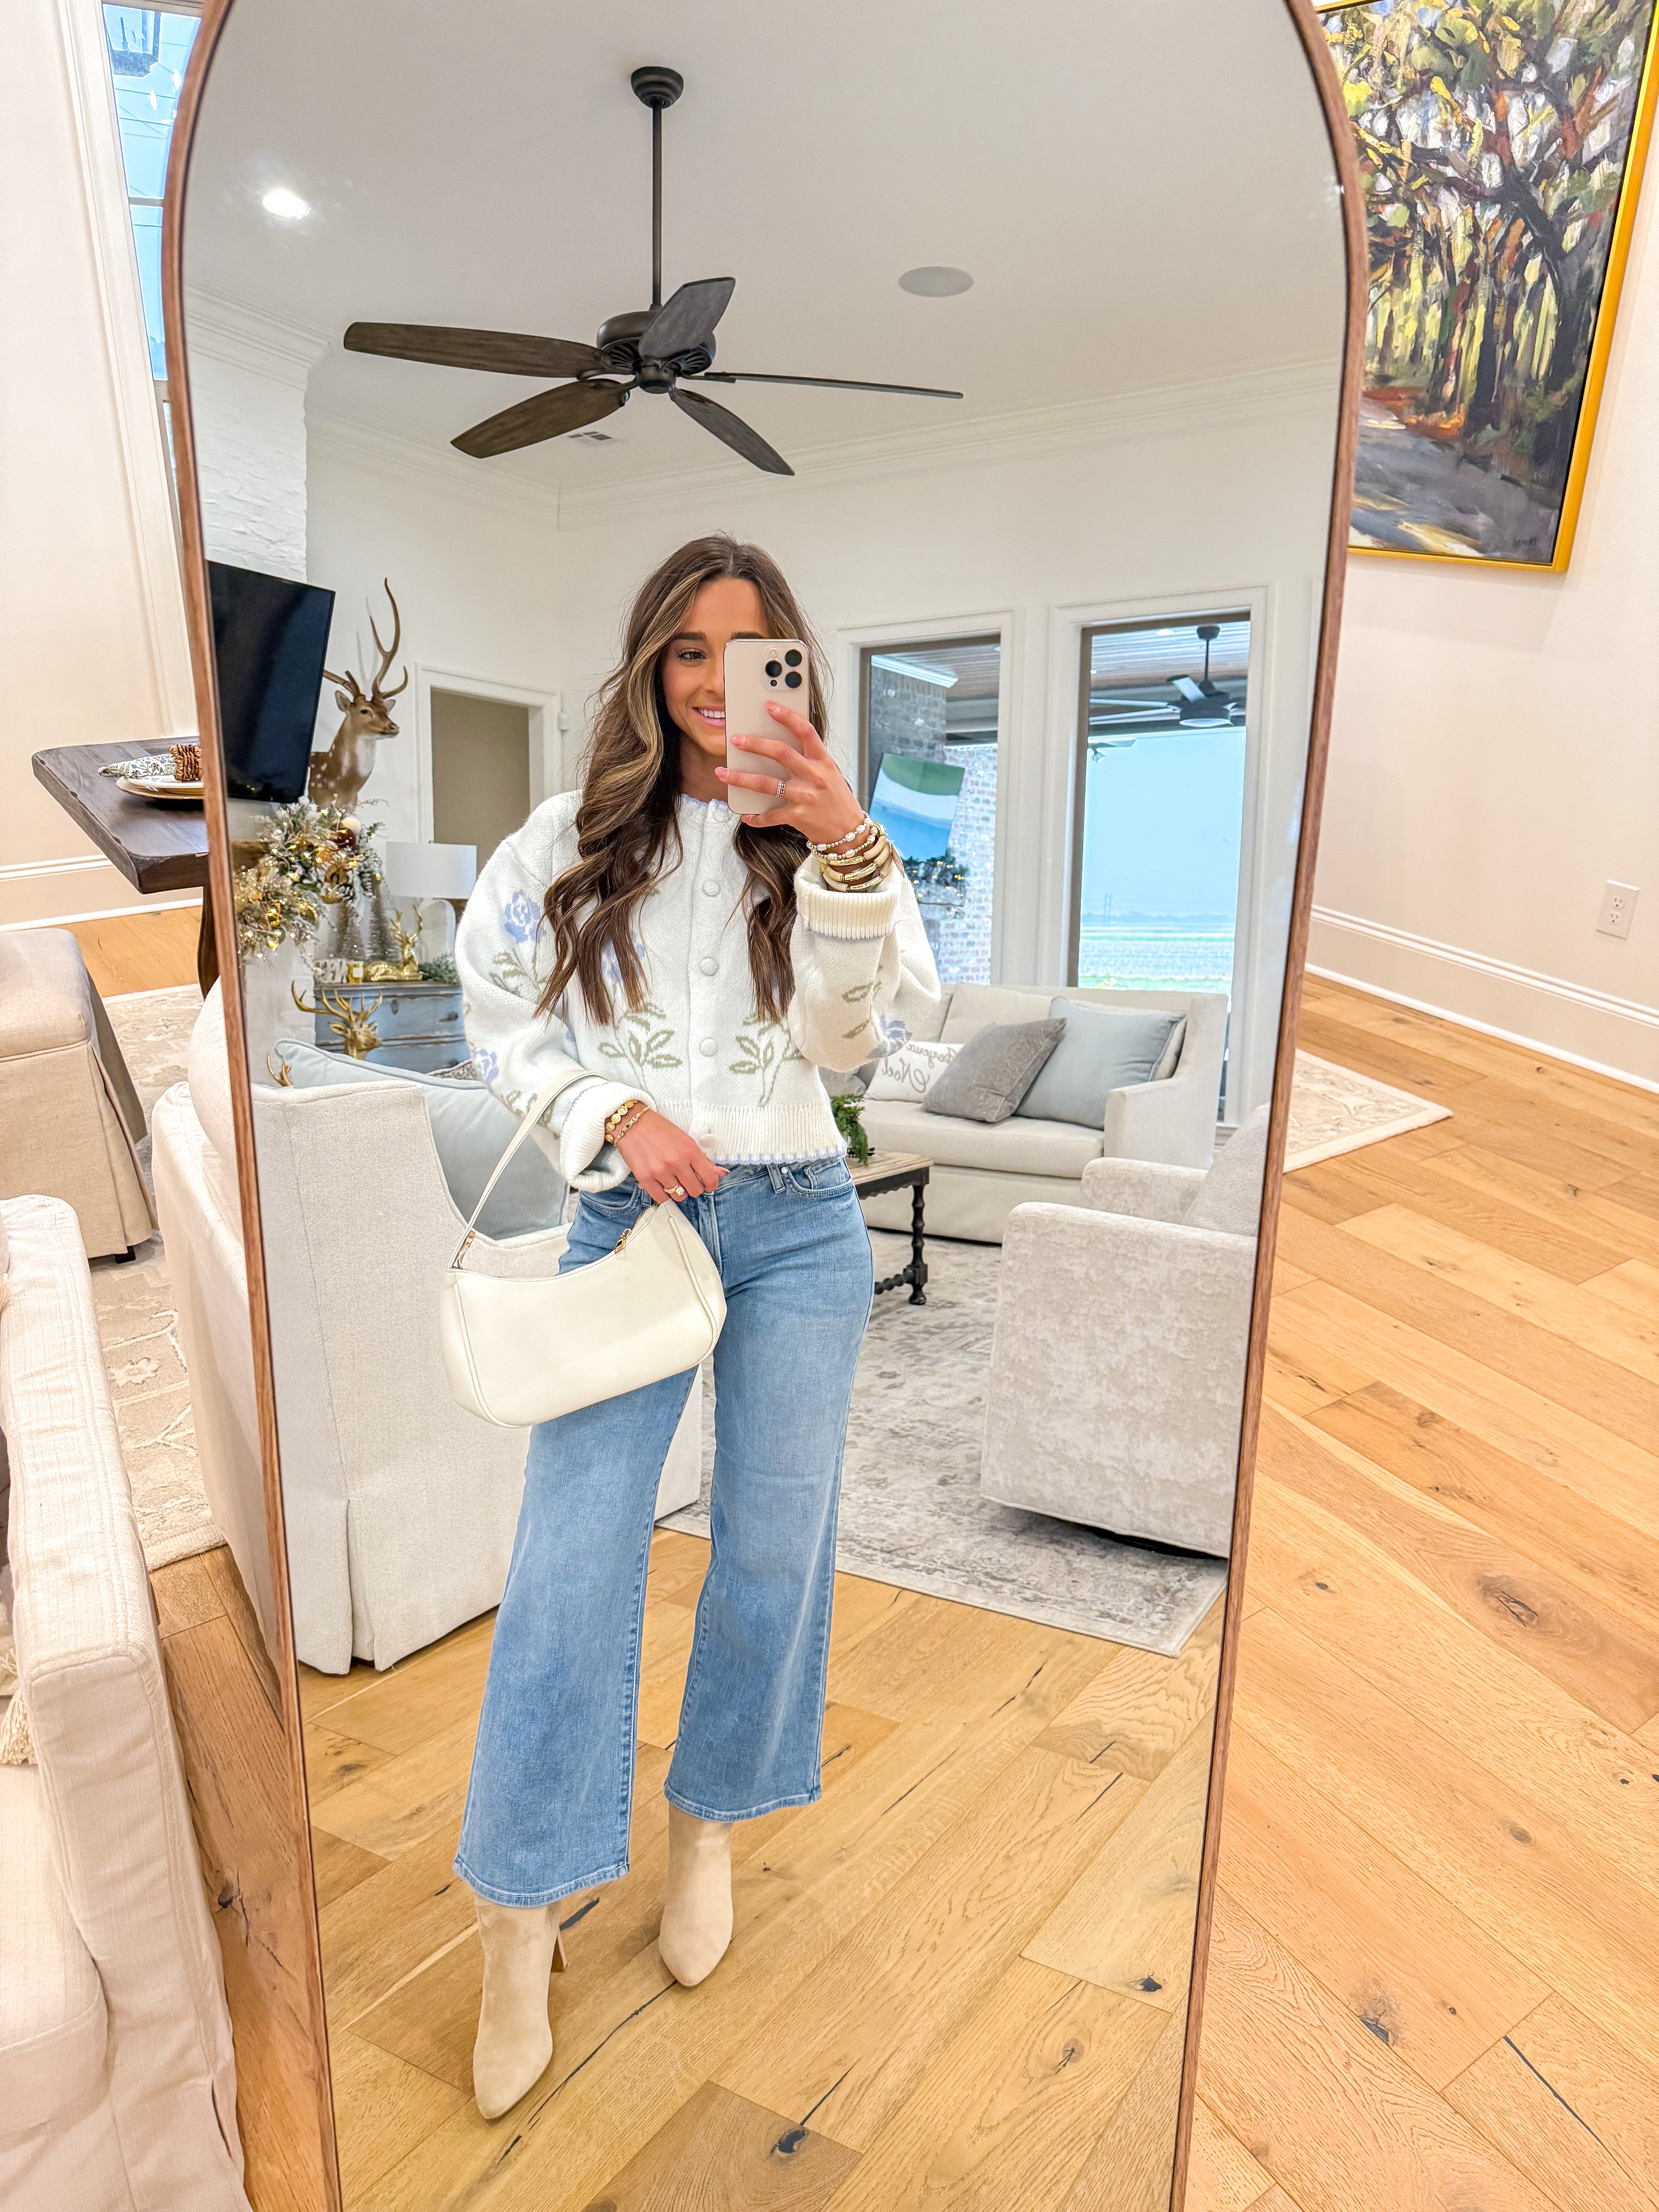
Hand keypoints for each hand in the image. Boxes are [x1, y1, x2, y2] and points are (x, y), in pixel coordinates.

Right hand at [613, 1109, 723, 1205]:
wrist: (633, 1123)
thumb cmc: (660, 1130)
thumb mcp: (686, 1140)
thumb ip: (702, 1159)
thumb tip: (721, 1174)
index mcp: (690, 1150)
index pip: (710, 1178)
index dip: (711, 1184)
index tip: (708, 1184)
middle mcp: (677, 1162)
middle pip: (695, 1190)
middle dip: (694, 1187)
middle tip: (688, 1181)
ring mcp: (660, 1171)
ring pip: (679, 1196)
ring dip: (679, 1191)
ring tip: (673, 1181)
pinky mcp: (645, 1178)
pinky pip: (662, 1198)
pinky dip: (664, 1194)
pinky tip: (663, 1185)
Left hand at [715, 702, 864, 846]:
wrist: (849, 831)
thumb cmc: (837, 800)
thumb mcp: (830, 774)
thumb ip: (810, 760)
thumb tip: (781, 749)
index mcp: (823, 761)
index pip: (805, 732)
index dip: (787, 717)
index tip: (770, 706)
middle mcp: (814, 776)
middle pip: (780, 753)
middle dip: (755, 744)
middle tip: (736, 740)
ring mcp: (805, 796)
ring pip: (767, 783)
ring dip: (740, 778)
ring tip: (723, 773)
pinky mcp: (798, 816)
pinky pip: (771, 815)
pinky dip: (756, 817)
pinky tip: (746, 815)